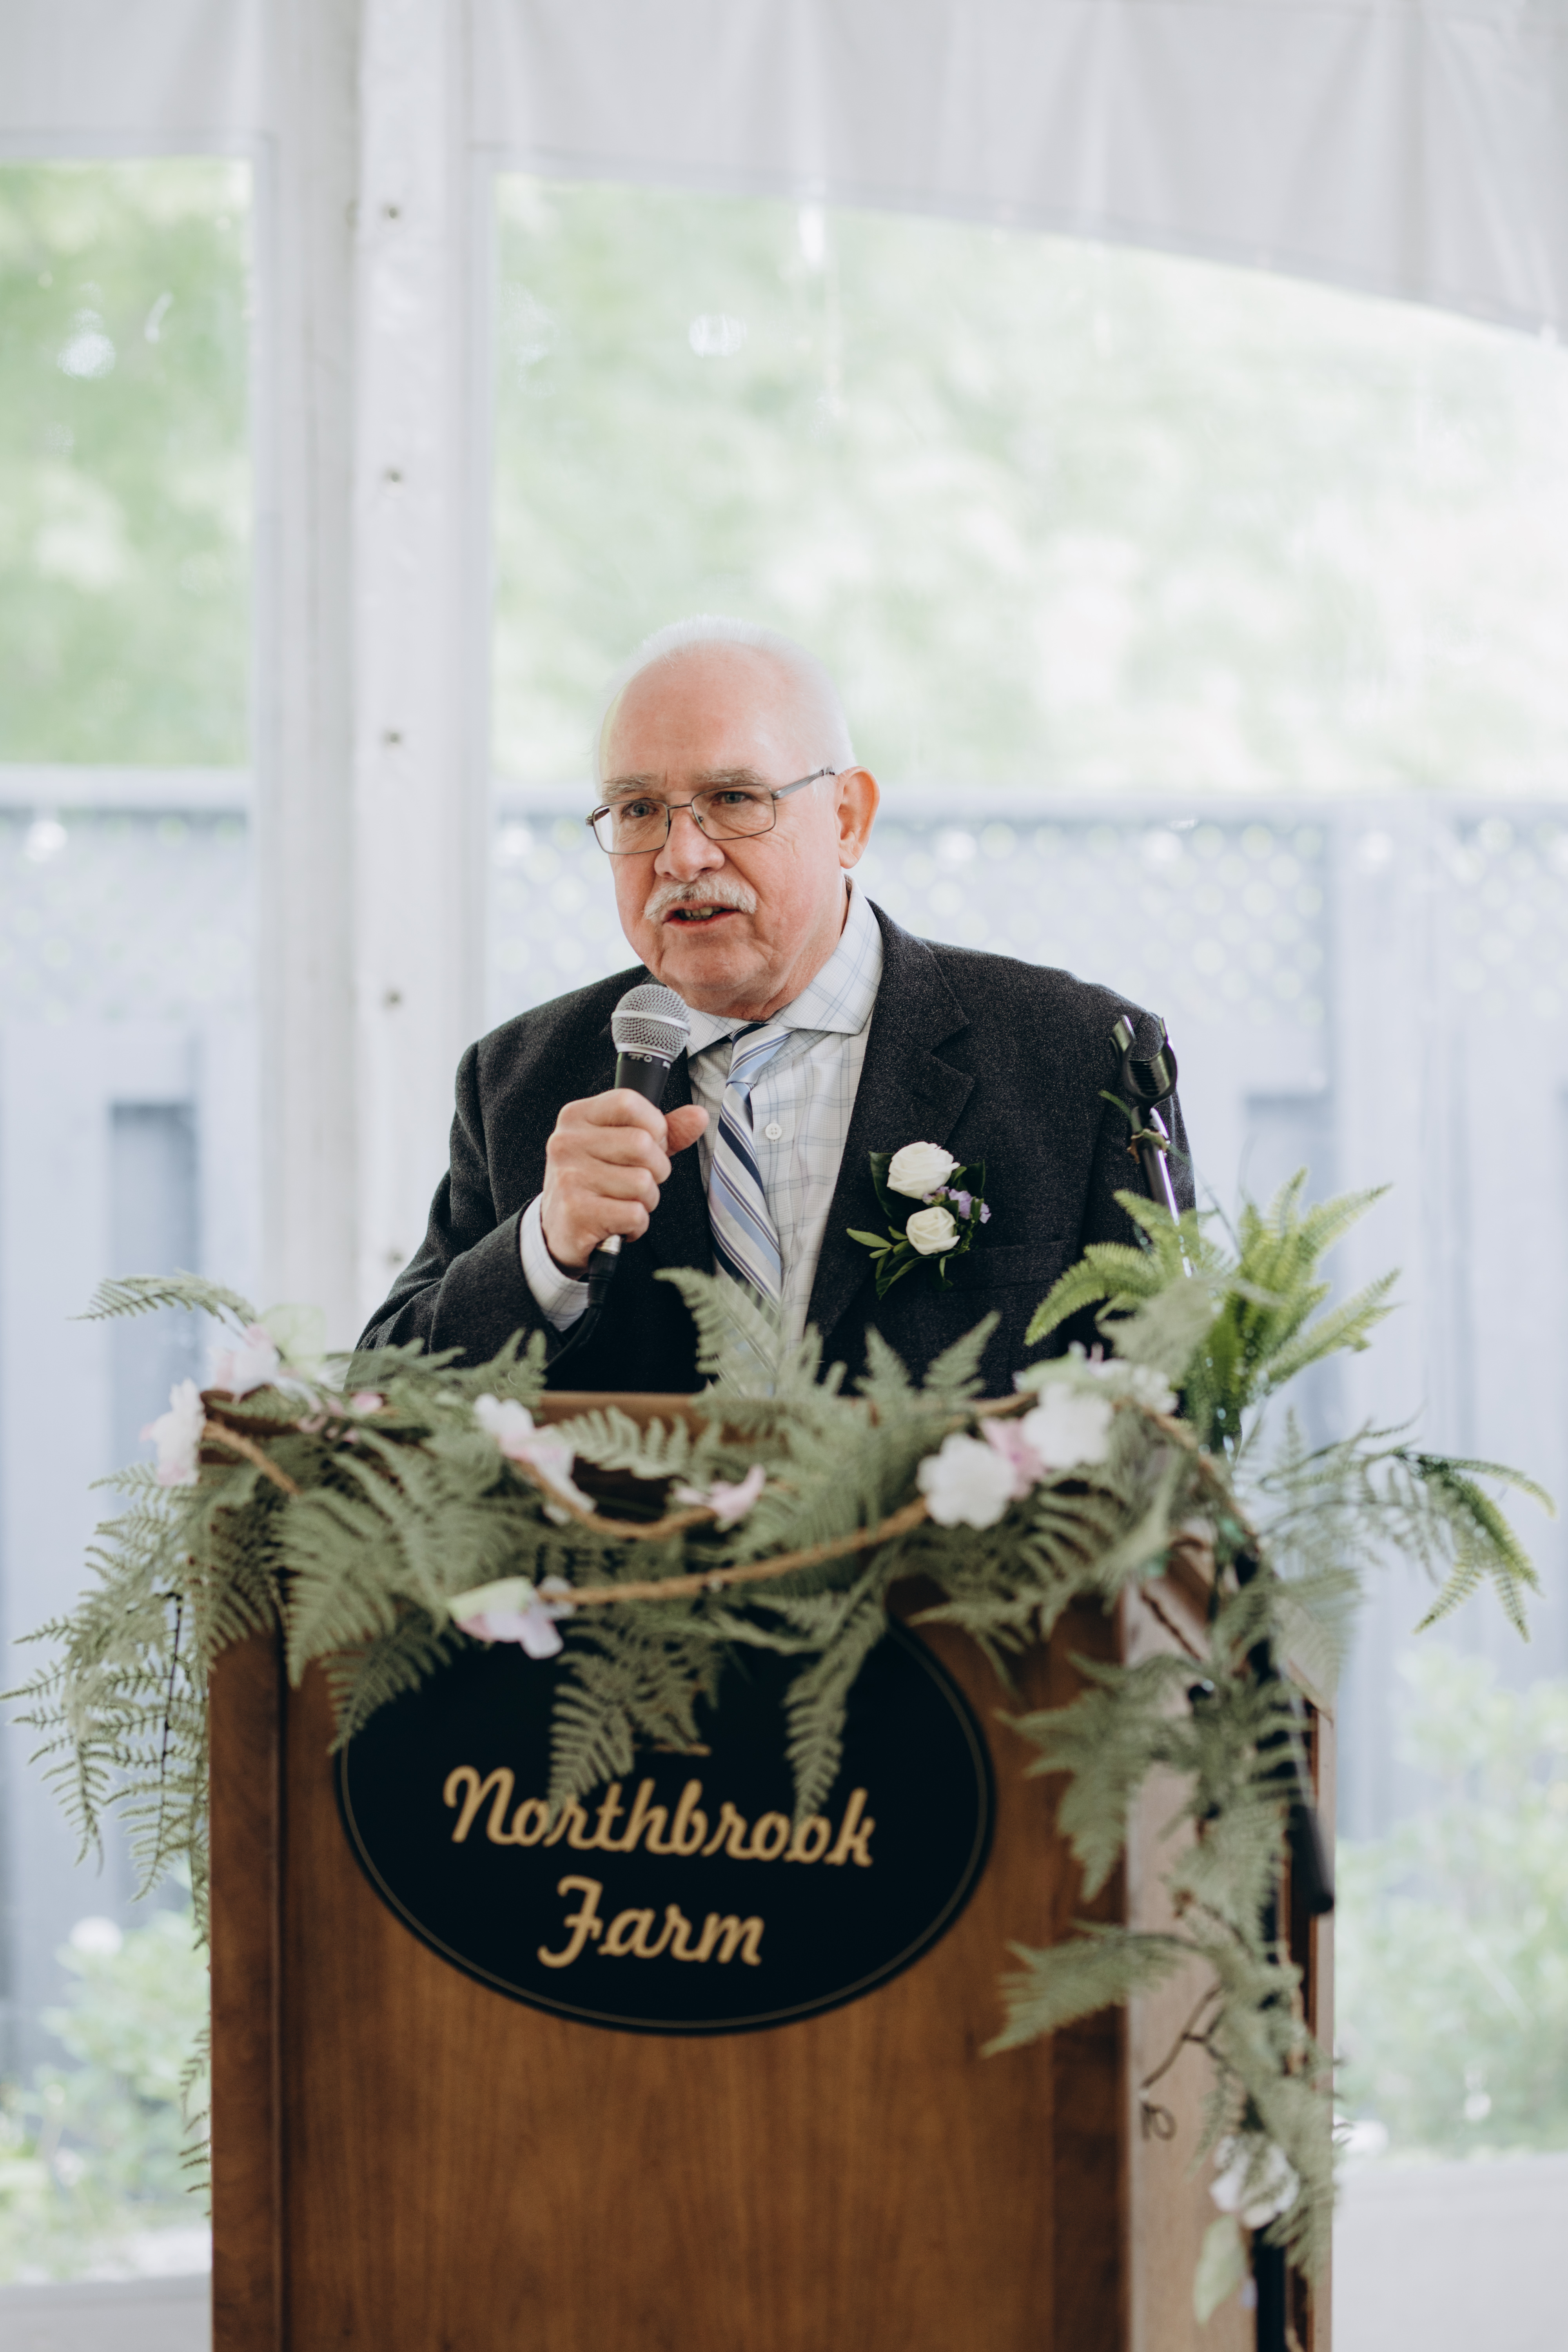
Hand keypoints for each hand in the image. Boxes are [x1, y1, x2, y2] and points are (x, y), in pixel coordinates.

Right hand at [539, 1091, 708, 1271]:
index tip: (649, 1145)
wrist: (558, 1230)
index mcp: (577, 1117)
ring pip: (643, 1182)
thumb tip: (698, 1116)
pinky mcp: (576, 1212)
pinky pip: (635, 1214)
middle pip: (642, 1144)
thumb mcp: (623, 1148)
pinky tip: (618, 1223)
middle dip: (656, 1169)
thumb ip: (663, 1131)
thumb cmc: (596, 1182)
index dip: (653, 1125)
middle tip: (638, 1182)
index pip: (628, 1102)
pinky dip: (637, 1225)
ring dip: (647, 1200)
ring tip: (624, 1203)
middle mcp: (567, 1142)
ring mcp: (569, 1177)